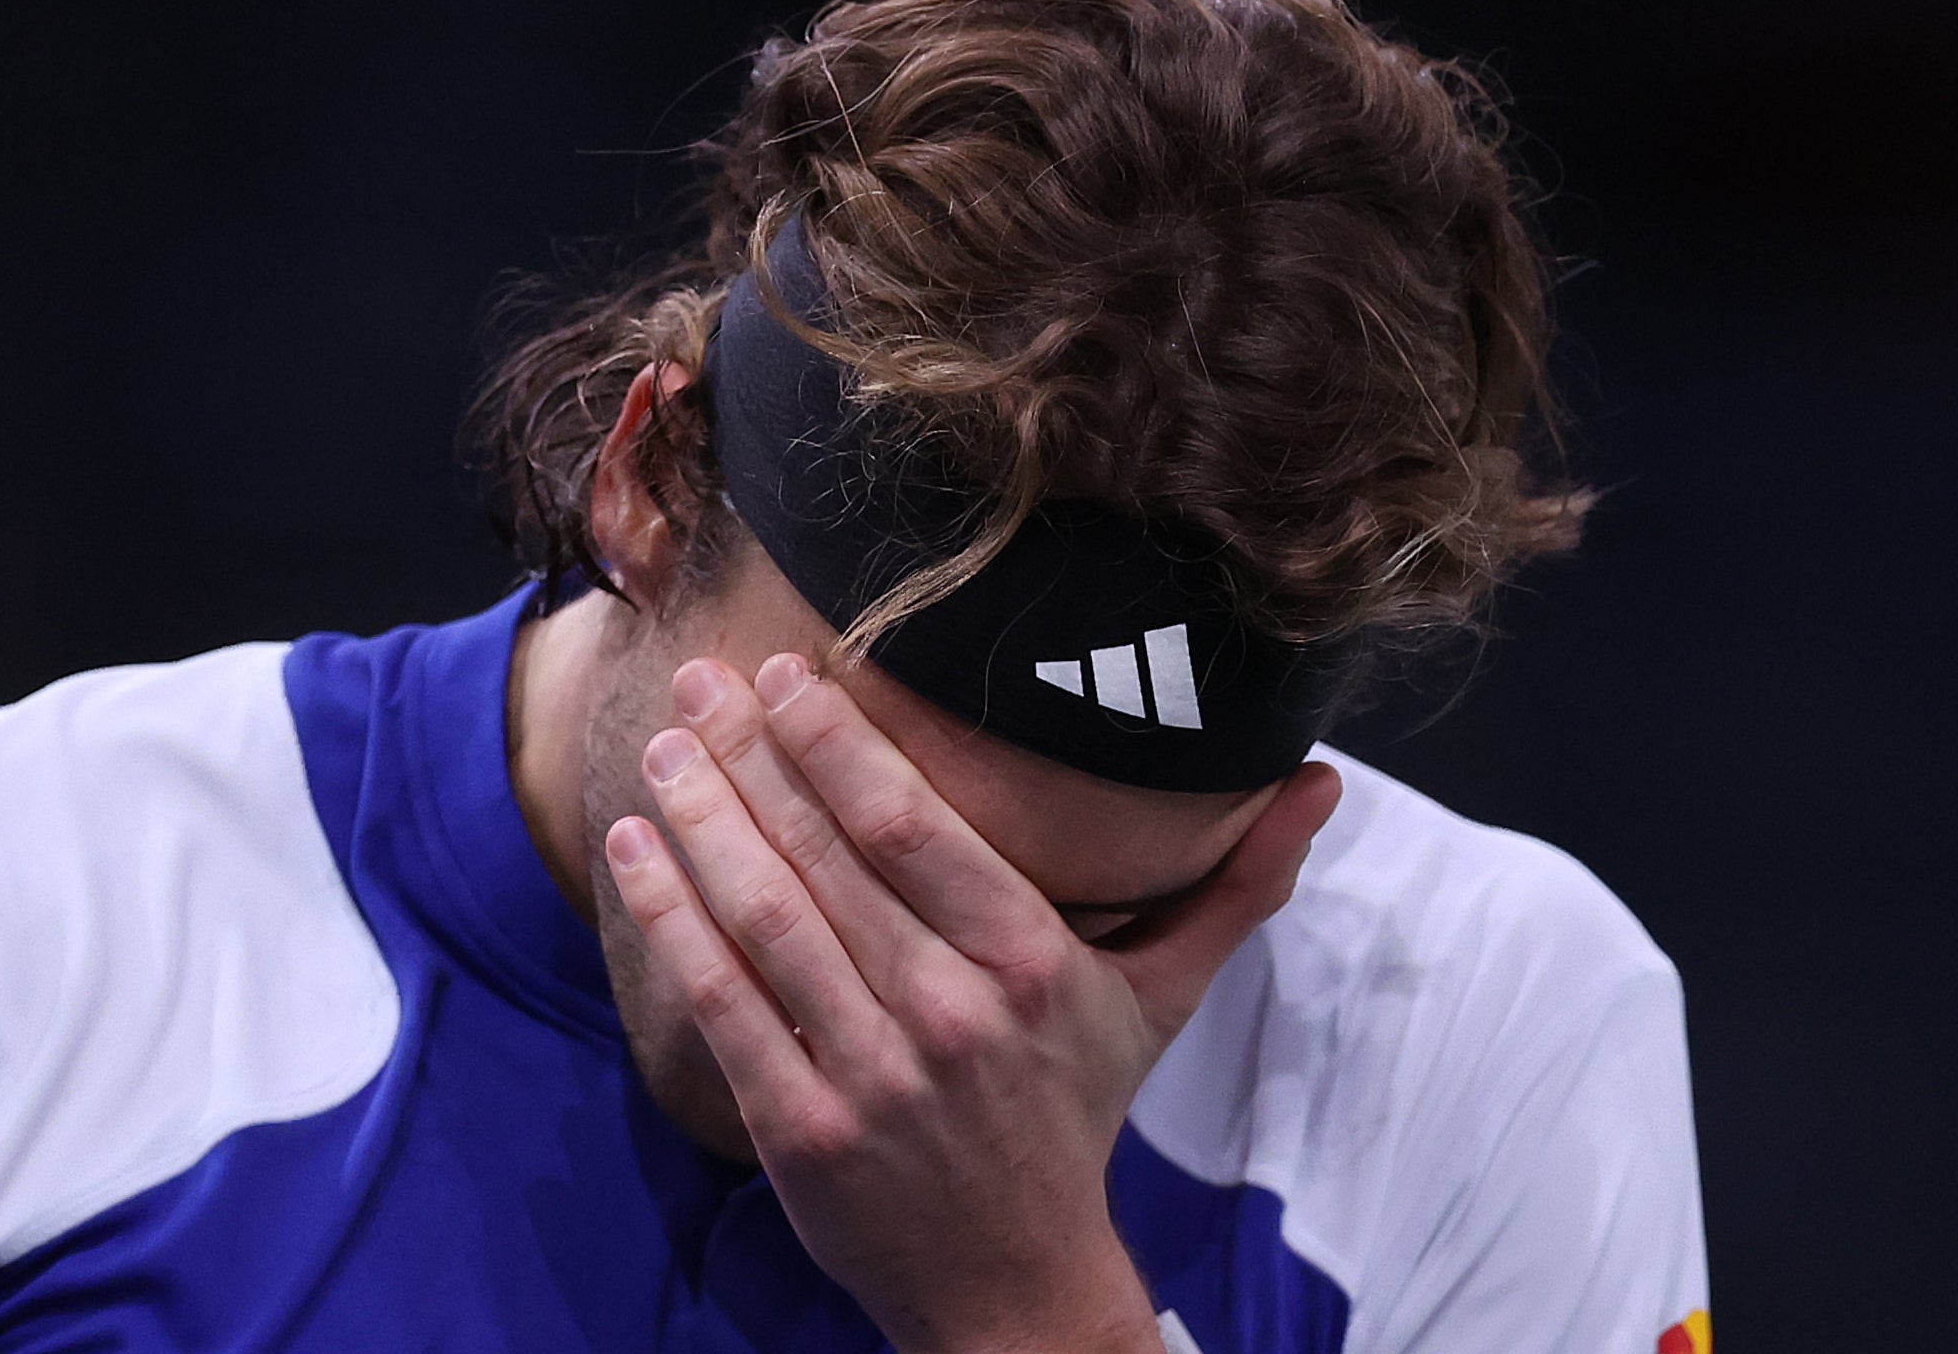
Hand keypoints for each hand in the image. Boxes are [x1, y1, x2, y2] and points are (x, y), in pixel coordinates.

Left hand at [603, 652, 1337, 1353]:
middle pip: (828, 857)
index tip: (784, 675)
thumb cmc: (1075, 1116)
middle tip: (696, 680)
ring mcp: (872, 1075)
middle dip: (750, 756)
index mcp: (1033, 964)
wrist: (1014, 1282)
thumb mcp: (1162, 999)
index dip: (836, 741)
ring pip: (767, 919)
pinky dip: (670, 921)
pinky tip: (635, 851)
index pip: (914, 825)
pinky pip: (721, 1005)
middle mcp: (952, 1013)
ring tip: (661, 748)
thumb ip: (1235, 885)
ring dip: (702, 821)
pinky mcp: (802, 1131)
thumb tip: (1322, 783)